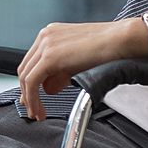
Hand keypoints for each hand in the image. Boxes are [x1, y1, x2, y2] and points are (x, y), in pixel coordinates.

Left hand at [14, 19, 143, 120]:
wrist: (121, 40)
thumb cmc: (108, 49)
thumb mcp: (77, 63)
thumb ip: (60, 74)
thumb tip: (49, 88)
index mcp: (51, 34)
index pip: (31, 62)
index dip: (29, 84)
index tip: (32, 99)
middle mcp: (45, 36)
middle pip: (25, 69)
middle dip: (27, 93)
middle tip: (34, 110)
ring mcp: (45, 44)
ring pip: (26, 77)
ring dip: (30, 99)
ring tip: (39, 113)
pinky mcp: (50, 56)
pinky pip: (32, 82)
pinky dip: (33, 98)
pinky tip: (40, 108)